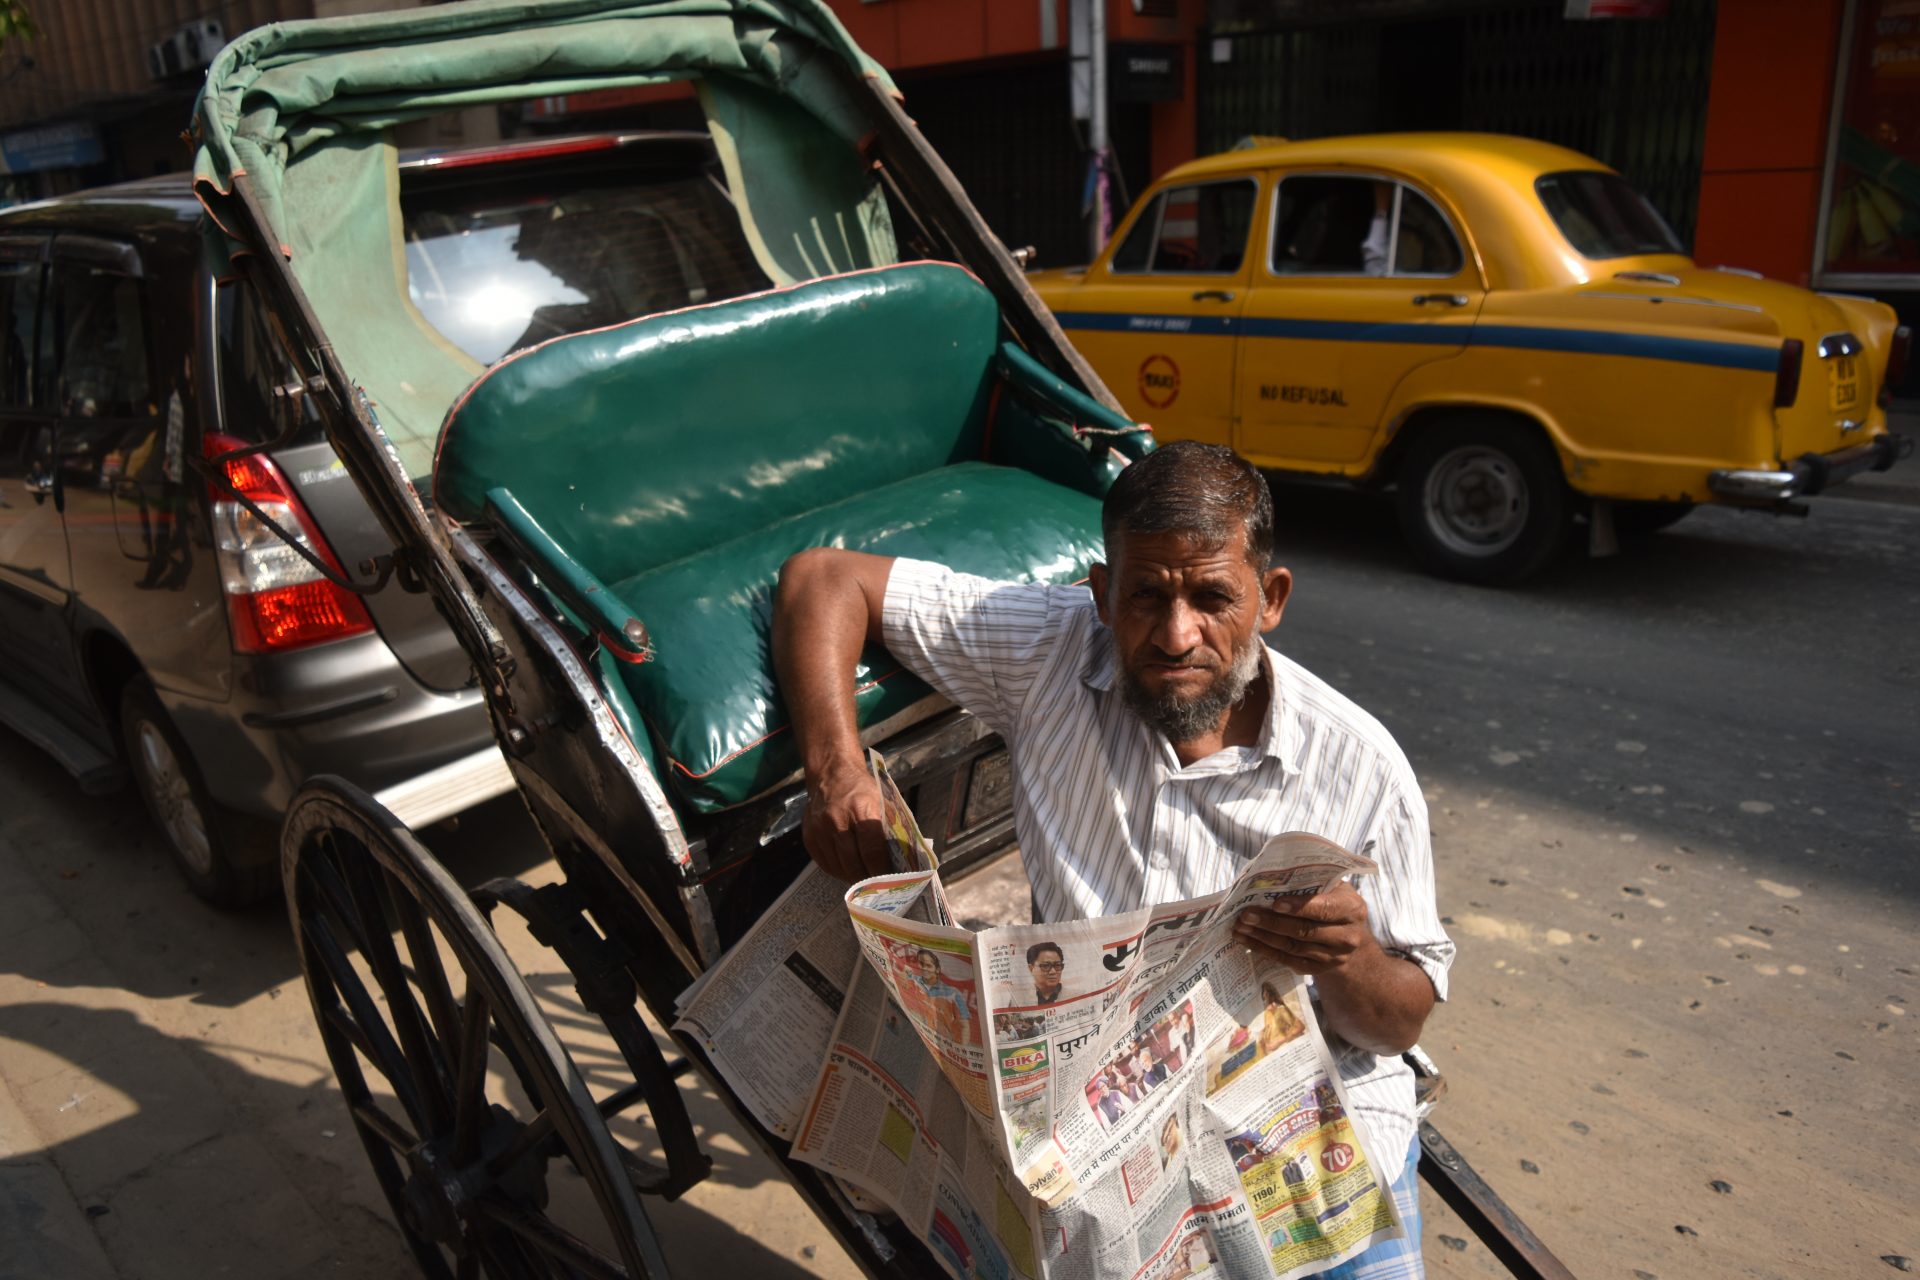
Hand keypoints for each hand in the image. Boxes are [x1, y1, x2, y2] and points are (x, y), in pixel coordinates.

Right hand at [802, 755, 891, 880]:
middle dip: (867, 879)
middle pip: (853, 862)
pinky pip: (824, 863)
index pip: (872, 850)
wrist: (831, 774)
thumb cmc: (863, 790)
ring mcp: (819, 829)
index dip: (880, 870)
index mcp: (861, 809)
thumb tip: (901, 860)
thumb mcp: (882, 802)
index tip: (889, 883)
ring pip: (837, 866)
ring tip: (864, 882)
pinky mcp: (809, 835)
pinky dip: (837, 871)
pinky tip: (847, 872)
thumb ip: (890, 829)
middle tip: (877, 888)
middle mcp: (837, 819)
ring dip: (852, 878)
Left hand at [1232, 883, 1374, 977]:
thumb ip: (1311, 881)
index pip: (1324, 909)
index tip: (1275, 904)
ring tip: (1240, 927)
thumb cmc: (1334, 901)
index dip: (1299, 907)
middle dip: (1272, 923)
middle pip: (1305, 931)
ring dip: (1263, 937)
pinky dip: (1265, 950)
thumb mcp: (1333, 886)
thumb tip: (1271, 876)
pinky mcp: (1318, 969)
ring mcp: (1334, 957)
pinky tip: (1247, 940)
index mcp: (1352, 909)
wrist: (1349, 936)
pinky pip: (1288, 961)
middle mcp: (1347, 937)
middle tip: (1246, 915)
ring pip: (1293, 947)